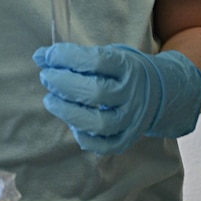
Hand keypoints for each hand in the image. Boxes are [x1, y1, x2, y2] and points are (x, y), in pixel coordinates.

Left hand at [35, 43, 200, 155]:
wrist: (160, 92)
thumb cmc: (123, 72)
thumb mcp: (108, 56)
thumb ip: (76, 57)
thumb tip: (40, 57)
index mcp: (128, 67)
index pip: (96, 61)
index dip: (67, 57)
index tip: (47, 55)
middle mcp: (132, 94)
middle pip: (96, 92)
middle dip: (64, 84)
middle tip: (47, 77)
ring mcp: (131, 119)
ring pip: (99, 123)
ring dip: (68, 112)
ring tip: (50, 100)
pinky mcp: (127, 139)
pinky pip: (103, 145)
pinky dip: (83, 137)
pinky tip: (72, 123)